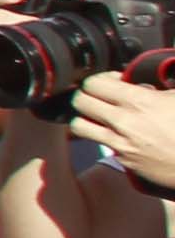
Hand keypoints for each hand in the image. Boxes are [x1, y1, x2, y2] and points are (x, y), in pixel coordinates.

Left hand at [71, 67, 174, 188]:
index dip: (100, 79)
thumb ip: (159, 83)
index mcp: (139, 101)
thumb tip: (144, 76)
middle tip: (101, 96)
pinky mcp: (124, 161)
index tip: (113, 81)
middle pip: (79, 101)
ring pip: (79, 126)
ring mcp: (121, 143)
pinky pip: (99, 144)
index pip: (94, 83)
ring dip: (86, 117)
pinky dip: (102, 136)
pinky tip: (117, 132)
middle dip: (87, 95)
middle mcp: (124, 122)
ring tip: (100, 115)